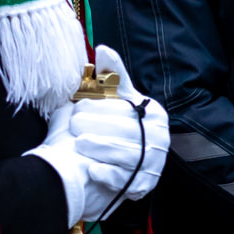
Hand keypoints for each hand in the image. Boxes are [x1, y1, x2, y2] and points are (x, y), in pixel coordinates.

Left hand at [66, 46, 169, 205]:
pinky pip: (125, 180)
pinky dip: (107, 174)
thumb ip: (112, 76)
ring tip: (78, 143)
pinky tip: (91, 169)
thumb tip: (101, 48)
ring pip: (125, 155)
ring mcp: (154, 163)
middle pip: (127, 132)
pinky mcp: (144, 185)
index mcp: (155, 115)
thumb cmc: (122, 125)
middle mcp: (160, 139)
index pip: (128, 110)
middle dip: (97, 127)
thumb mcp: (120, 99)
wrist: (127, 164)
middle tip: (73, 124)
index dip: (102, 109)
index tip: (78, 106)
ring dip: (100, 149)